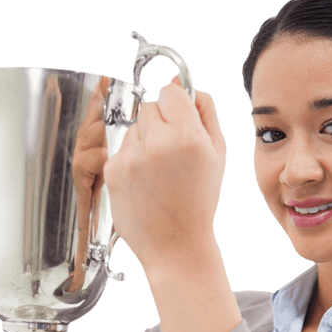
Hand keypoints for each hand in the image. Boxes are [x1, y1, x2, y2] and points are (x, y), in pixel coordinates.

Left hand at [103, 75, 226, 274]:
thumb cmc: (199, 203)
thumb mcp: (218, 156)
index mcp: (187, 135)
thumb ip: (205, 112)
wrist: (175, 248)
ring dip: (145, 142)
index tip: (181, 125)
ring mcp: (131, 157)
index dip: (177, 107)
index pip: (171, 91)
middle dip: (161, 124)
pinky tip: (145, 184)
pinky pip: (122, 149)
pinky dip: (132, 161)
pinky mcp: (113, 170)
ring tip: (159, 174)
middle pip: (151, 106)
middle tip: (172, 157)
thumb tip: (185, 83)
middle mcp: (156, 142)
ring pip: (134, 127)